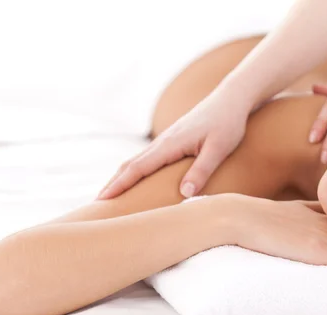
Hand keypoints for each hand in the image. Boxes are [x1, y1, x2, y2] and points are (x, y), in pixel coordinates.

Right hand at [98, 88, 250, 199]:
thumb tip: (184, 194)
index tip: (102, 199)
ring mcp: (166, 140)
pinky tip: (135, 181)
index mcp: (170, 144)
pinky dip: (134, 171)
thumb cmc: (228, 124)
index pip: (138, 168)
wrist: (231, 99)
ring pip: (137, 161)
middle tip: (96, 204)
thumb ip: (202, 170)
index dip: (119, 185)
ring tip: (110, 196)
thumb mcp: (219, 148)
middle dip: (113, 184)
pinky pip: (147, 159)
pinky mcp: (172, 141)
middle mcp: (163, 142)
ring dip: (121, 178)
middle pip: (130, 165)